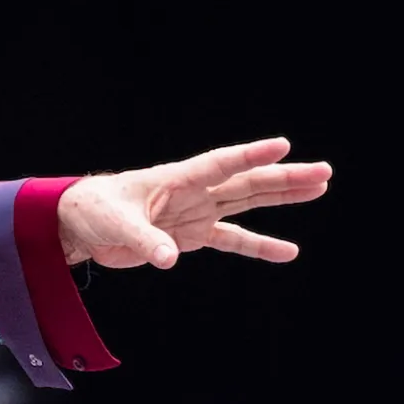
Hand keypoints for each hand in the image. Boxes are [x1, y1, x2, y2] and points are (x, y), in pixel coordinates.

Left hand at [57, 137, 331, 269]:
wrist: (79, 225)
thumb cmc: (94, 211)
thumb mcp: (115, 224)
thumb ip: (145, 241)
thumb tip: (169, 259)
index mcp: (175, 180)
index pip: (219, 164)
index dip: (250, 155)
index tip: (283, 145)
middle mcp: (192, 192)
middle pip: (246, 182)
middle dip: (284, 177)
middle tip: (324, 171)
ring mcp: (195, 212)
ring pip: (247, 202)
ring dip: (281, 197)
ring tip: (319, 189)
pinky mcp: (191, 236)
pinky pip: (232, 239)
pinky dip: (258, 245)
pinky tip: (288, 252)